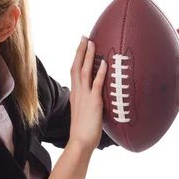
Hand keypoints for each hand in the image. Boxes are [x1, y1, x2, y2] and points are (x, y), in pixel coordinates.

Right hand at [68, 36, 107, 150]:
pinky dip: (100, 72)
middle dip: (80, 51)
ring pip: (84, 71)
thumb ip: (89, 103)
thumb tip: (97, 99)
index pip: (74, 71)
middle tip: (84, 37)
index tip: (80, 46)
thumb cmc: (84, 131)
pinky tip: (105, 62)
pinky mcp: (94, 102)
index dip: (77, 57)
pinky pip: (97, 84)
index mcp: (75, 94)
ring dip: (88, 56)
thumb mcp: (84, 113)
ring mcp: (85, 96)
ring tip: (92, 42)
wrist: (80, 142)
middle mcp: (78, 92)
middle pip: (77, 66)